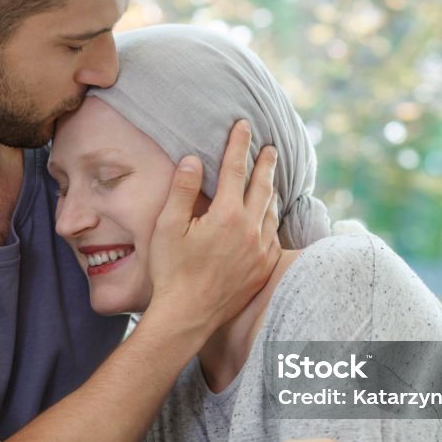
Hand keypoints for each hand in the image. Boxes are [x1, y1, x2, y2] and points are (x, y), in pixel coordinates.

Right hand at [146, 120, 280, 339]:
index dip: (239, 144)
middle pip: (262, 186)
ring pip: (271, 211)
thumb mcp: (167, 227)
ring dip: (271, 190)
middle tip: (269, 147)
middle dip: (265, 163)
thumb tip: (194, 159)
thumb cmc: (172, 272)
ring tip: (270, 178)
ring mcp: (261, 251)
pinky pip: (274, 236)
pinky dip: (272, 219)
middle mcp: (250, 230)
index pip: (235, 169)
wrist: (188, 316)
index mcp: (227, 216)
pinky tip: (268, 217)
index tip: (244, 125)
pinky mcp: (263, 269)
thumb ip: (183, 190)